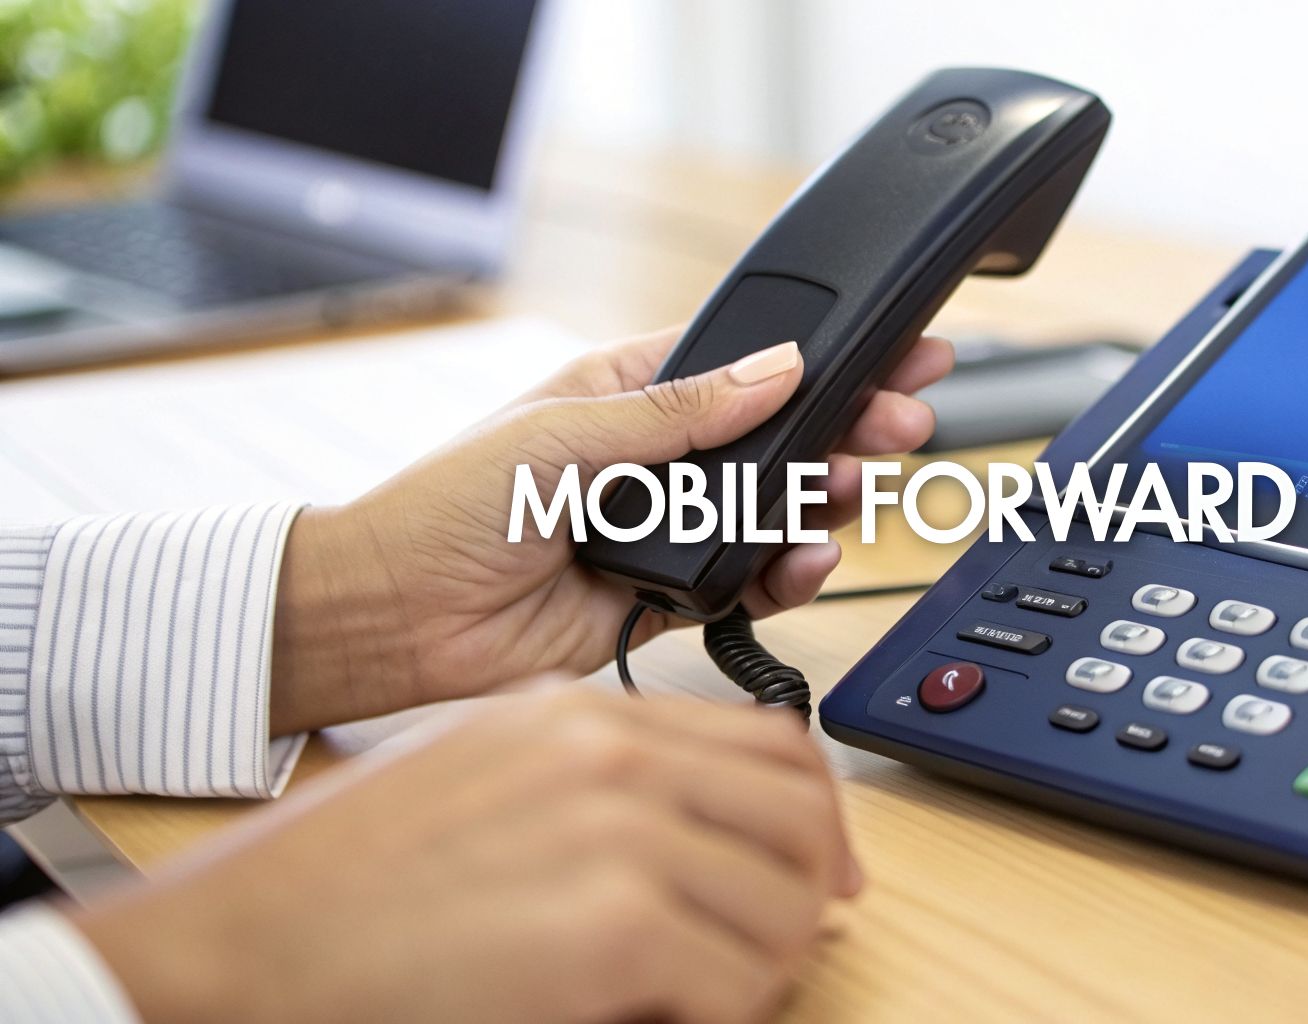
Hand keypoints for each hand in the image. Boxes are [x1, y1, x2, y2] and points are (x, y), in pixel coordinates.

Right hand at [73, 687, 861, 1023]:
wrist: (242, 948)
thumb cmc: (345, 883)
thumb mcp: (485, 777)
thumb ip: (599, 784)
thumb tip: (706, 831)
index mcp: (582, 714)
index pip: (768, 741)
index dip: (816, 812)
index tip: (823, 867)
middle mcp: (611, 755)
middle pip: (799, 813)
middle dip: (810, 887)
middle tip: (788, 942)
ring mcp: (616, 834)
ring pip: (784, 905)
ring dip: (766, 960)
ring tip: (710, 990)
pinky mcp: (612, 929)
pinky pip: (738, 983)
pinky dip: (724, 1014)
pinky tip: (668, 1016)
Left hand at [271, 327, 951, 732]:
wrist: (395, 621)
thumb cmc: (443, 508)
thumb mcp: (561, 432)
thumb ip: (676, 407)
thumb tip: (776, 368)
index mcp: (628, 390)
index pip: (749, 361)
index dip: (823, 356)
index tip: (892, 349)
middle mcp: (657, 456)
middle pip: (782, 435)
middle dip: (848, 427)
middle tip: (901, 424)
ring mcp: (669, 526)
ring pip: (778, 510)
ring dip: (824, 502)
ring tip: (849, 494)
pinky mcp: (673, 595)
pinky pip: (753, 581)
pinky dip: (787, 574)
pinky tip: (801, 562)